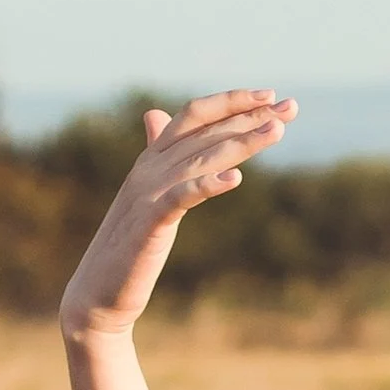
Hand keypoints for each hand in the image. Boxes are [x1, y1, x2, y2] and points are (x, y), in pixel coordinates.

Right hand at [59, 89, 298, 340]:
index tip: (272, 97)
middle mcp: (150, 166)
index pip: (195, 115)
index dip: (233, 103)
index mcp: (153, 157)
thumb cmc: (129, 245)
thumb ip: (157, 154)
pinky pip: (180, 197)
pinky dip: (207, 184)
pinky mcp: (149, 223)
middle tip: (291, 108)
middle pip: (205, 131)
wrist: (99, 291)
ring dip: (240, 142)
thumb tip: (155, 114)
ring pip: (200, 158)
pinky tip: (235, 178)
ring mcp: (148, 192)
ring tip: (276, 131)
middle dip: (249, 117)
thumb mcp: (148, 194)